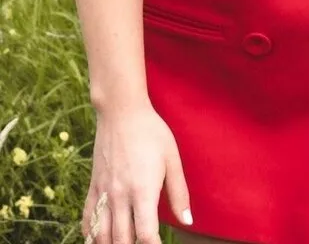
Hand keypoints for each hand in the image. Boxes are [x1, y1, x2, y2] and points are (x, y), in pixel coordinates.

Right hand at [82, 101, 192, 243]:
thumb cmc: (151, 133)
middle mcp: (120, 196)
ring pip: (101, 235)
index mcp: (143, 190)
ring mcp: (104, 193)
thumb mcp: (172, 159)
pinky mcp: (93, 187)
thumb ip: (179, 192)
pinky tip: (99, 238)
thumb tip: (188, 221)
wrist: (121, 112)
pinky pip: (87, 219)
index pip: (145, 235)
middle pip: (122, 240)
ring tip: (124, 243)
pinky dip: (91, 235)